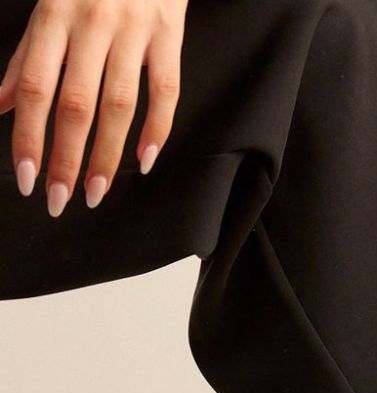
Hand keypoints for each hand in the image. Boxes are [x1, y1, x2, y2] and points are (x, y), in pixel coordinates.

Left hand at [0, 0, 187, 215]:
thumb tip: (1, 104)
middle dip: (66, 158)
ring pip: (119, 105)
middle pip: (76, 104)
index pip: (36, 87)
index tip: (27, 177)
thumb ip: (27, 56)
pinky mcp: (168, 35)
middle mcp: (91, 22)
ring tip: (96, 193)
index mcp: (53, 14)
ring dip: (106, 156)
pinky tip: (143, 162)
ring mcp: (133, 30)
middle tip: (60, 199)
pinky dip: (156, 130)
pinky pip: (166, 91)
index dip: (29, 136)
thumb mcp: (49, 5)